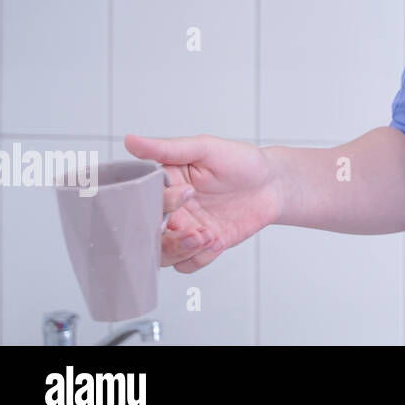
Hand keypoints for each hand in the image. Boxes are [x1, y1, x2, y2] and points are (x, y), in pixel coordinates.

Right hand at [124, 133, 280, 273]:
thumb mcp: (205, 148)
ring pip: (163, 255)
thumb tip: (131, 140)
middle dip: (166, 238)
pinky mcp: (204, 246)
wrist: (273, 183)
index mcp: (164, 186)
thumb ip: (167, 149)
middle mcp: (171, 211)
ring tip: (207, 235)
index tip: (187, 193)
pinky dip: (198, 258)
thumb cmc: (240, 161)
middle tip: (192, 230)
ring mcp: (186, 230)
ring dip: (181, 251)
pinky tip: (216, 241)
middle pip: (146, 236)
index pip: (143, 202)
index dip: (160, 203)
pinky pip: (188, 264)